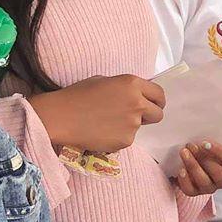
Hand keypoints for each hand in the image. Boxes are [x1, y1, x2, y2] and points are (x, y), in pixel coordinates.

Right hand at [31, 74, 165, 154]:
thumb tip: (136, 96)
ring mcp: (133, 124)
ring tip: (107, 122)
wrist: (61, 117)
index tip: (152, 105)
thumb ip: (125, 88)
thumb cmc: (77, 95)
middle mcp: (137, 103)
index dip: (157, 101)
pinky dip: (118, 137)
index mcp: (132, 84)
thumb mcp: (104, 81)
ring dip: (129, 126)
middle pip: (158, 114)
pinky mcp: (126, 140)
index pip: (159, 94)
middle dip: (150, 116)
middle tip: (134, 116)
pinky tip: (101, 131)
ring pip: (140, 127)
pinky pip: (127, 139)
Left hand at [172, 140, 221, 196]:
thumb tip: (199, 141)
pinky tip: (181, 169)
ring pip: (204, 182)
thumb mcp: (214, 145)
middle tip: (191, 146)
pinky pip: (191, 190)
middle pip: (218, 174)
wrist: (203, 161)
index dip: (218, 151)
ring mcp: (211, 187)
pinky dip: (185, 180)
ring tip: (184, 153)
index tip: (204, 143)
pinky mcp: (196, 192)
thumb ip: (210, 144)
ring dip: (193, 166)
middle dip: (203, 159)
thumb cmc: (209, 151)